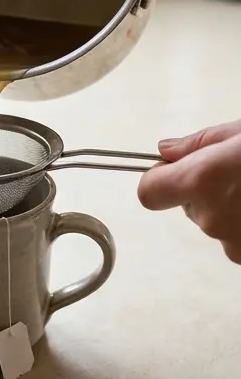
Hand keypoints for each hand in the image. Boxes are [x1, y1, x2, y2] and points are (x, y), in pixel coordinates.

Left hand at [137, 120, 240, 262]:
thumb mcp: (237, 134)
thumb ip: (195, 144)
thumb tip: (164, 151)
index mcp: (200, 181)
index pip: (147, 192)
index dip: (157, 179)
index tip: (175, 168)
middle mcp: (211, 218)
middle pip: (185, 206)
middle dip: (201, 192)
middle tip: (233, 174)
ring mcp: (233, 244)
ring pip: (214, 223)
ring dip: (227, 210)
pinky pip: (236, 238)